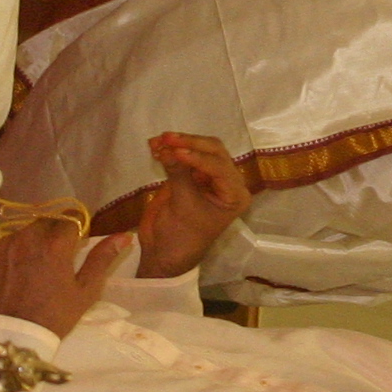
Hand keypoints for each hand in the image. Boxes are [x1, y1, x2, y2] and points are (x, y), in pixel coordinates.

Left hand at [0, 217, 131, 337]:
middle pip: (47, 221)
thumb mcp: (85, 291)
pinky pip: (6, 243)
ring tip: (37, 262)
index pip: (71, 220)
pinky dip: (15, 250)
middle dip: (55, 232)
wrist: (13, 336)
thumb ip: (103, 259)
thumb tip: (124, 235)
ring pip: (25, 230)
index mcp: (55, 246)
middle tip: (58, 254)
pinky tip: (18, 270)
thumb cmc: (55, 316)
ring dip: (34, 240)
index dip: (76, 230)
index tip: (77, 242)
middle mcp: (29, 239)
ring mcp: (6, 246)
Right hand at [135, 131, 251, 279]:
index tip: (176, 151)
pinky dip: (170, 150)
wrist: (163, 253)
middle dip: (189, 143)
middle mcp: (227, 182)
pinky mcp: (192, 175)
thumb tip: (168, 147)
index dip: (198, 156)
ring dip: (178, 143)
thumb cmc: (181, 236)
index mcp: (235, 193)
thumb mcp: (182, 205)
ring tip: (157, 142)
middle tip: (166, 138)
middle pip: (213, 151)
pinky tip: (156, 147)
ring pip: (199, 149)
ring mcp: (209, 177)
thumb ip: (178, 174)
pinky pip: (184, 157)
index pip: (220, 166)